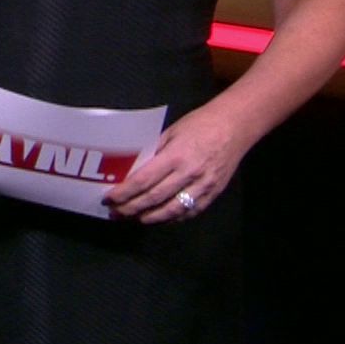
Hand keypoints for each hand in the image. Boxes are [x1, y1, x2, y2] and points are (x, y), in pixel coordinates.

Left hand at [104, 104, 247, 223]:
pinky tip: (159, 218)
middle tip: (116, 213)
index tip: (109, 199)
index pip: (144, 180)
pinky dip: (172, 218)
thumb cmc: (199, 124)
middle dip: (132, 208)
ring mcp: (204, 186)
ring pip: (172, 210)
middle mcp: (189, 173)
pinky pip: (191, 212)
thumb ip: (153, 153)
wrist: (235, 126)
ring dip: (150, 217)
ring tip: (134, 219)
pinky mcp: (214, 193)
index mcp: (175, 155)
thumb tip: (133, 171)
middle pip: (155, 198)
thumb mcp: (169, 133)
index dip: (125, 193)